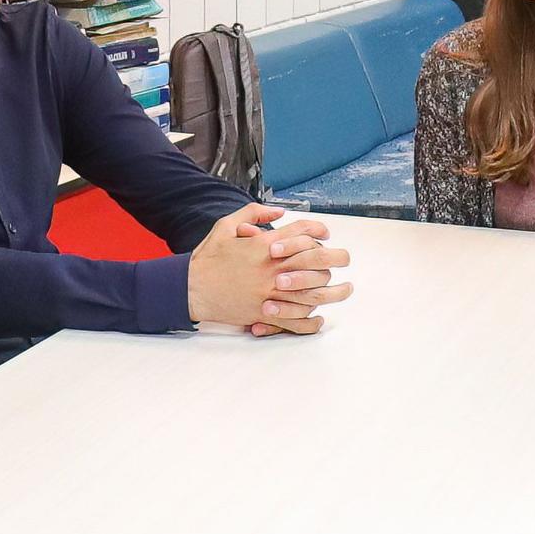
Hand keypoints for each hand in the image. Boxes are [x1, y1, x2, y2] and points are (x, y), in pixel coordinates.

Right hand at [190, 204, 352, 333]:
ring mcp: (270, 292)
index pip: (302, 232)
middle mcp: (272, 268)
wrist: (189, 289)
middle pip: (316, 260)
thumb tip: (278, 212)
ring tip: (345, 290)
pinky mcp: (264, 313)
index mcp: (264, 245)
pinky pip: (295, 321)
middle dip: (336, 257)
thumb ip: (252, 214)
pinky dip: (310, 322)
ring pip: (313, 292)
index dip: (318, 230)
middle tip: (344, 258)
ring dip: (334, 292)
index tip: (325, 234)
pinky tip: (319, 318)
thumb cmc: (207, 259)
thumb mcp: (225, 226)